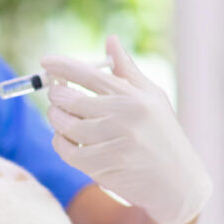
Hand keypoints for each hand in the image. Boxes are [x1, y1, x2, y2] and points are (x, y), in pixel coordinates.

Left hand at [40, 35, 211, 223]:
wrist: (178, 184)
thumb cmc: (162, 136)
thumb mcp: (152, 99)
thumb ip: (127, 71)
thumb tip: (110, 39)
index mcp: (136, 97)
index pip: (91, 75)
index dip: (63, 66)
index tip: (44, 61)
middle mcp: (126, 118)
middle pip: (73, 100)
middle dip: (56, 96)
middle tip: (54, 93)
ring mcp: (115, 143)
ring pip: (66, 126)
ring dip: (56, 120)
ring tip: (58, 116)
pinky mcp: (104, 166)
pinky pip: (68, 151)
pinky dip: (59, 143)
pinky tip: (63, 138)